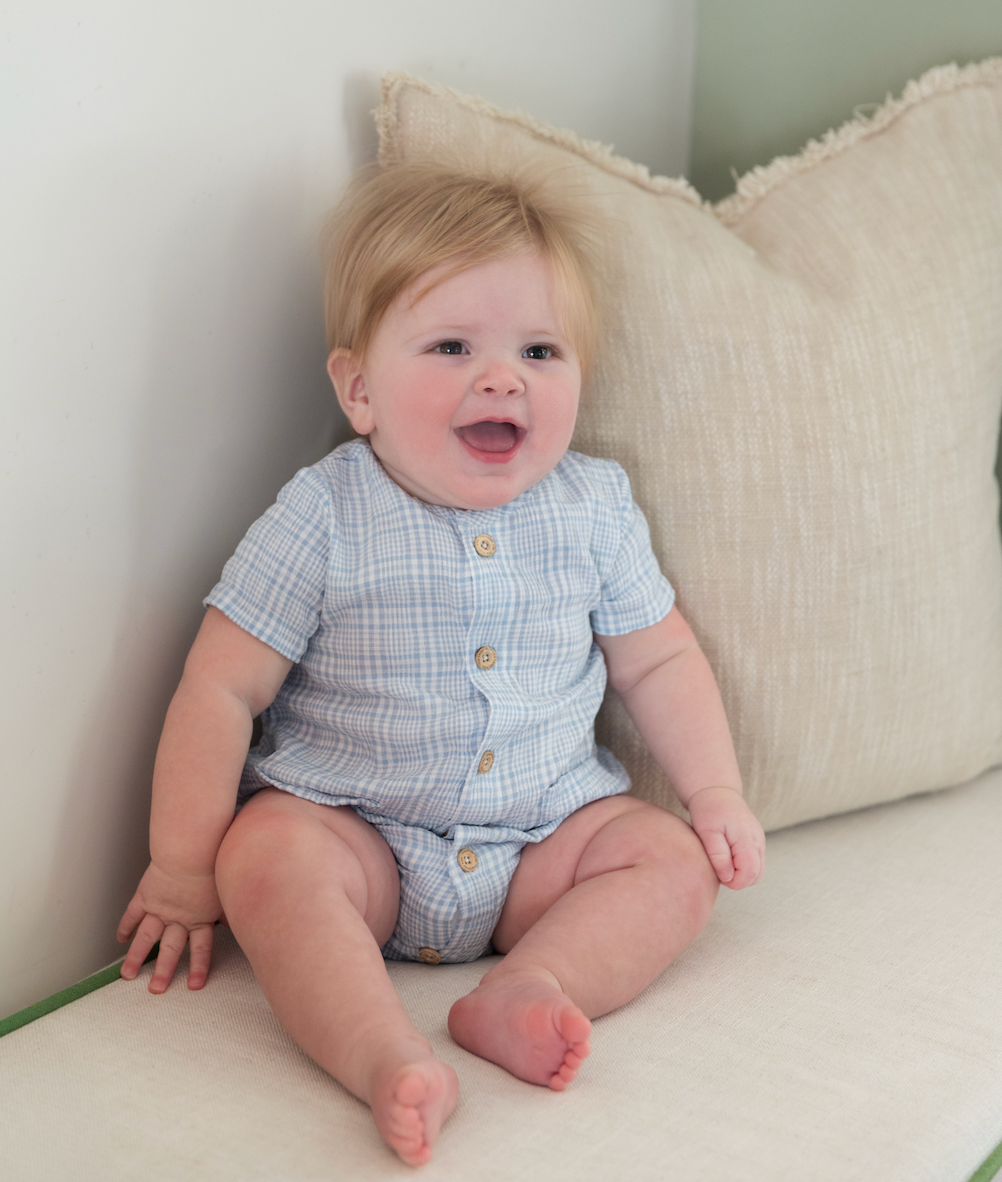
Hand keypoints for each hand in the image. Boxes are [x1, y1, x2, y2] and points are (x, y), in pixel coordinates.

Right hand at [117, 860, 222, 992]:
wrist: (191, 852)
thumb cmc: (214, 864)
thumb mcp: (227, 890)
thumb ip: (233, 908)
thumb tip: (246, 918)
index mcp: (200, 918)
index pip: (201, 949)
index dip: (199, 967)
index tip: (194, 986)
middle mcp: (179, 918)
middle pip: (171, 949)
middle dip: (163, 971)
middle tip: (156, 989)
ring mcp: (160, 908)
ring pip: (146, 938)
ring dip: (135, 958)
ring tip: (127, 975)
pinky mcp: (146, 896)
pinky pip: (132, 915)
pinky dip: (125, 927)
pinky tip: (120, 938)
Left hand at [687, 787, 764, 889]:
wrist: (715, 791)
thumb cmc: (708, 810)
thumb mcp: (707, 833)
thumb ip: (718, 856)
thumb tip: (728, 878)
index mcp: (747, 839)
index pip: (750, 873)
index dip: (734, 882)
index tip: (717, 873)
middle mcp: (758, 841)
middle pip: (756, 876)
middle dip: (737, 879)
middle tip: (718, 867)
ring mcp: (759, 841)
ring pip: (756, 871)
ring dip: (740, 873)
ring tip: (721, 861)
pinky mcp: (756, 841)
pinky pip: (754, 862)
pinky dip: (741, 866)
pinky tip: (726, 856)